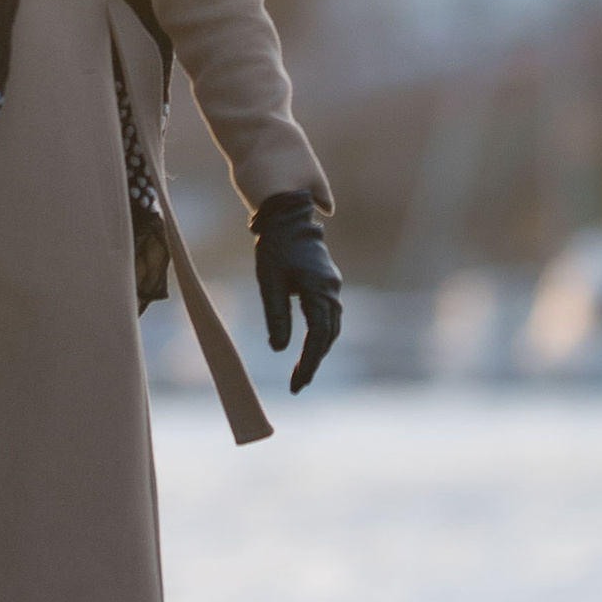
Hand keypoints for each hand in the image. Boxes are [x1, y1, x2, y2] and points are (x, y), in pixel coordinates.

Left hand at [253, 189, 343, 393]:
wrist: (287, 216)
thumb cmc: (275, 247)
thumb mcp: (269, 281)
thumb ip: (276, 315)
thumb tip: (279, 349)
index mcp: (319, 290)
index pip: (318, 337)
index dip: (308, 363)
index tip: (297, 384)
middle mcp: (331, 290)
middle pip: (328, 336)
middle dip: (313, 362)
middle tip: (297, 385)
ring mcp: (332, 286)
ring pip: (331, 327)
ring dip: (318, 350)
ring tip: (302, 372)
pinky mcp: (327, 283)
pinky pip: (329, 316)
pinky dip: (321, 335)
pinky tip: (310, 346)